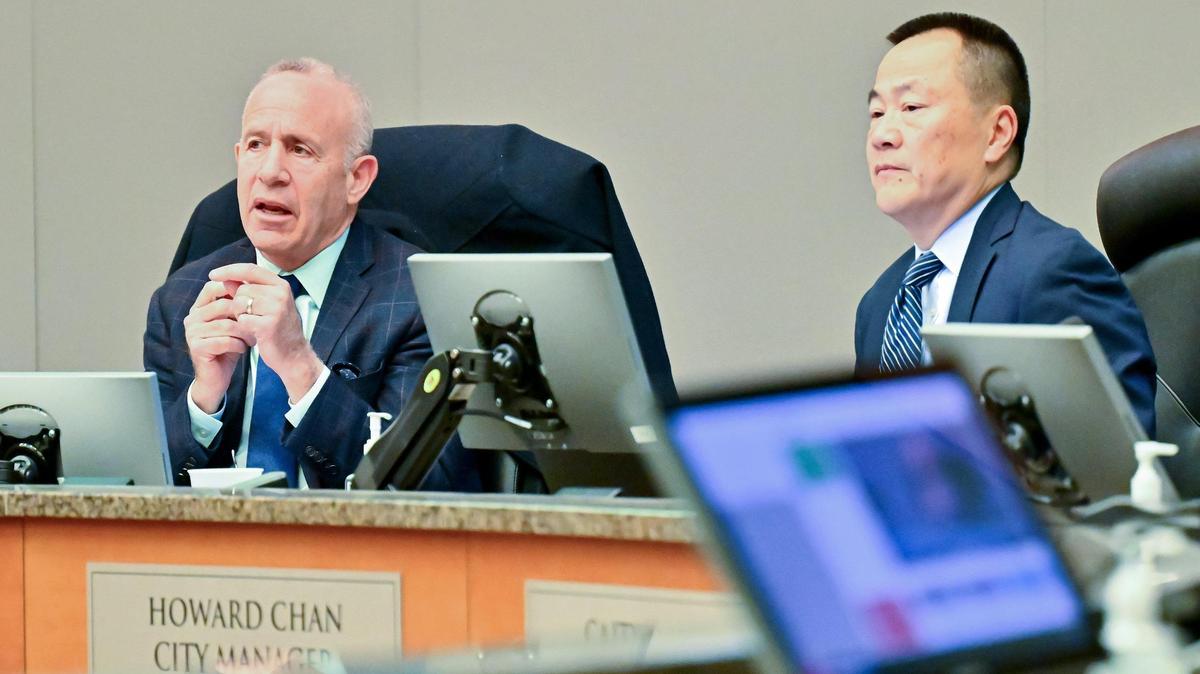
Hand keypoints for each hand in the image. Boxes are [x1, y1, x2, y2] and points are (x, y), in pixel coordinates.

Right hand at [184, 280, 251, 412]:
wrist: (216, 377)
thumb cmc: (228, 347)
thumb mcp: (232, 323)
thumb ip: (236, 305)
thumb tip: (251, 284)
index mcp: (199, 307)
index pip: (213, 287)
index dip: (234, 289)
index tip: (253, 299)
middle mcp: (192, 317)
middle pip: (223, 305)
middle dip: (244, 315)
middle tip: (256, 324)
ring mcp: (192, 332)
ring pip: (225, 324)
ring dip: (244, 332)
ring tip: (252, 338)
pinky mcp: (196, 348)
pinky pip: (224, 341)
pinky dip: (238, 345)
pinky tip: (242, 349)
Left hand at [209, 263, 323, 402]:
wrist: (294, 354)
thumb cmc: (278, 328)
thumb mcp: (267, 304)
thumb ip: (248, 290)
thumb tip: (226, 279)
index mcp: (280, 285)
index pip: (250, 269)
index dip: (229, 270)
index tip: (212, 274)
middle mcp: (280, 294)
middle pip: (242, 289)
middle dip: (237, 302)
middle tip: (249, 315)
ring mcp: (276, 309)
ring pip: (239, 303)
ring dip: (239, 315)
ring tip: (253, 323)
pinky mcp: (268, 325)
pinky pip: (242, 319)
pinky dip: (243, 326)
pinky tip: (254, 332)